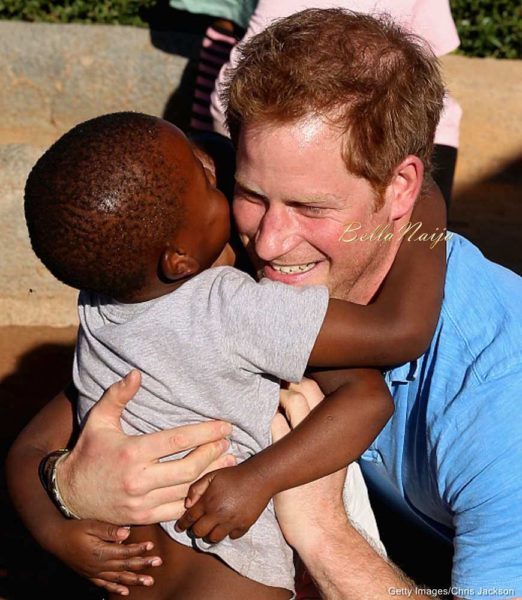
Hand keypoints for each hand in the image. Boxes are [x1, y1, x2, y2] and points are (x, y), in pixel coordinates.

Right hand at [51, 519, 160, 595]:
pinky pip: (105, 584)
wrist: (55, 540)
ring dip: (135, 579)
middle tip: (158, 563)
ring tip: (149, 581)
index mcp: (100, 552)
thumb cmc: (74, 529)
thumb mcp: (91, 525)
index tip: (151, 546)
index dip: (139, 549)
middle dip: (143, 564)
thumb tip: (127, 533)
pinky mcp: (90, 575)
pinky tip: (126, 591)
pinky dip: (116, 588)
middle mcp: (99, 565)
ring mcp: (94, 572)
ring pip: (118, 578)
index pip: (124, 552)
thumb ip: (109, 530)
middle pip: (125, 566)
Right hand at [57, 370, 235, 523]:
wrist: (68, 494)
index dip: (205, 432)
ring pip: (187, 490)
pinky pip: (177, 510)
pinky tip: (209, 486)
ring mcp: (141, 502)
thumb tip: (136, 373)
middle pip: (189, 467)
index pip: (177, 440)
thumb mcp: (99, 420)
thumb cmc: (88, 451)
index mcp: (132, 452)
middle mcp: (139, 479)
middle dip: (213, 453)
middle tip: (228, 442)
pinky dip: (196, 498)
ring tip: (229, 461)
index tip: (225, 426)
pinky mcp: (142, 517)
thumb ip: (117, 395)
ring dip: (211, 475)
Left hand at [174, 463, 270, 542]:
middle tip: (197, 526)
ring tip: (211, 528)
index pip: (189, 518)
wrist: (259, 477)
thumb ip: (196, 488)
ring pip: (214, 538)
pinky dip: (228, 532)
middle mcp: (218, 514)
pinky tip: (227, 525)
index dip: (182, 524)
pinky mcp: (244, 526)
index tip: (179, 527)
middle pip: (199, 532)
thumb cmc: (234, 474)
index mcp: (208, 502)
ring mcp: (231, 522)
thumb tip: (187, 504)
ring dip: (210, 534)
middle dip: (196, 530)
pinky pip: (231, 536)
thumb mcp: (212, 475)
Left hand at [271, 379, 347, 551]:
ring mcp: (306, 442)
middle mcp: (324, 432)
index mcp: (337, 432)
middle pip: (308, 390)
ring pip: (292, 402)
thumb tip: (314, 414)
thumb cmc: (322, 492)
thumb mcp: (333, 458)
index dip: (305, 380)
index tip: (291, 379)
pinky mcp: (286, 454)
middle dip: (290, 382)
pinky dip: (267, 417)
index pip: (324, 392)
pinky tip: (258, 419)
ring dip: (277, 395)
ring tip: (268, 399)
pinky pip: (274, 424)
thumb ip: (325, 436)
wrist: (319, 524)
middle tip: (277, 385)